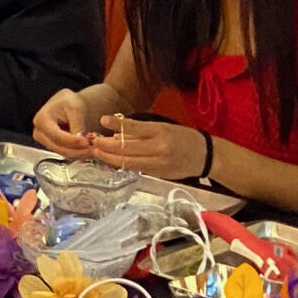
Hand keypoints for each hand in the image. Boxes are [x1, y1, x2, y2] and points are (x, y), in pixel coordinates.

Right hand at [32, 89, 103, 158]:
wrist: (70, 105)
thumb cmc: (70, 102)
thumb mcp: (75, 108)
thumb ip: (77, 124)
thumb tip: (80, 139)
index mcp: (41, 119)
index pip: (56, 135)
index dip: (72, 141)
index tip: (86, 142)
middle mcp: (39, 132)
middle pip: (58, 147)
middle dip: (77, 150)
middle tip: (93, 148)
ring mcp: (45, 141)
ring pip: (63, 153)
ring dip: (79, 153)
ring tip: (94, 148)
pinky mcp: (53, 146)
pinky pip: (66, 153)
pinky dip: (78, 153)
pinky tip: (89, 149)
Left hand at [90, 116, 213, 183]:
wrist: (205, 156)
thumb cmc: (183, 137)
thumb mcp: (163, 127)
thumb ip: (140, 130)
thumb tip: (115, 131)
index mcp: (160, 132)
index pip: (134, 129)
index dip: (117, 126)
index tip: (102, 122)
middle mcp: (158, 149)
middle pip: (126, 149)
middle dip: (106, 147)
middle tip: (92, 142)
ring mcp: (158, 164)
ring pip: (128, 162)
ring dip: (110, 158)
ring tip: (97, 152)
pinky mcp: (158, 175)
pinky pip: (136, 169)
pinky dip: (122, 164)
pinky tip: (112, 160)